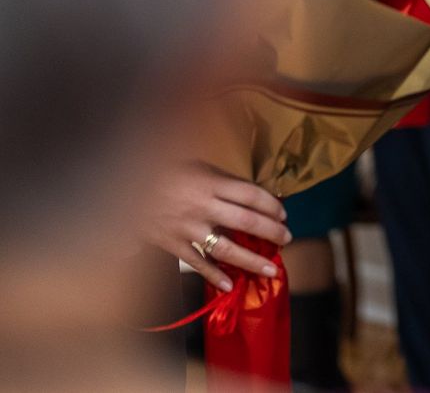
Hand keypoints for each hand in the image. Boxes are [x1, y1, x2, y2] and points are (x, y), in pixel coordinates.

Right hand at [145, 162, 289, 291]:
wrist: (122, 183)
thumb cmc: (164, 170)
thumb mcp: (197, 166)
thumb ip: (222, 181)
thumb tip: (252, 196)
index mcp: (211, 183)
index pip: (251, 195)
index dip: (272, 205)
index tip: (283, 214)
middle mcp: (202, 207)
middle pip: (246, 222)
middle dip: (271, 232)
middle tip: (286, 239)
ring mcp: (187, 229)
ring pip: (226, 248)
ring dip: (251, 260)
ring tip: (271, 269)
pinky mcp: (172, 244)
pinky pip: (197, 263)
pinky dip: (214, 276)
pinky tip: (230, 285)